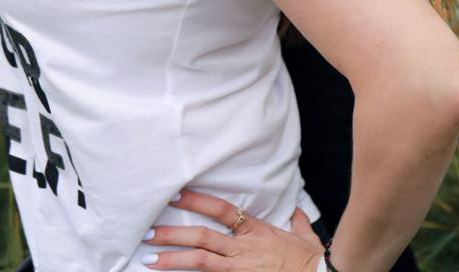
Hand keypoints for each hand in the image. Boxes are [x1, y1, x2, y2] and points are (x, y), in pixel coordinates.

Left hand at [141, 189, 323, 271]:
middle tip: (148, 233)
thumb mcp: (303, 234)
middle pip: (201, 237)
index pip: (221, 209)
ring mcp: (240, 269)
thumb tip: (296, 209)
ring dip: (172, 260)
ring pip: (200, 262)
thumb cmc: (311, 260)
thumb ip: (296, 220)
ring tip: (150, 259)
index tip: (176, 194)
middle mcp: (243, 249)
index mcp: (255, 230)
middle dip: (172, 234)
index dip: (197, 200)